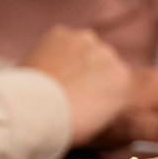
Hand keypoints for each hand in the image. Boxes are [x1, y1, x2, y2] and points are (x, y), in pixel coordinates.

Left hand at [21, 25, 133, 147]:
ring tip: (54, 77)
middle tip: (69, 87)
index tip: (85, 97)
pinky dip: (52, 50)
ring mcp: (84, 40)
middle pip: (100, 59)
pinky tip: (44, 67)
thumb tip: (95, 99)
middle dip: (88, 70)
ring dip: (72, 57)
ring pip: (81, 47)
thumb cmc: (66, 125)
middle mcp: (108, 54)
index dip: (99, 88)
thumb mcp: (99, 122)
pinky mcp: (60, 33)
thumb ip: (105, 103)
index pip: (115, 79)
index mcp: (122, 79)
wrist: (35, 110)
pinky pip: (59, 40)